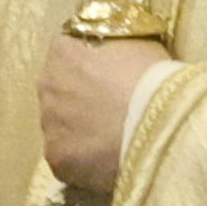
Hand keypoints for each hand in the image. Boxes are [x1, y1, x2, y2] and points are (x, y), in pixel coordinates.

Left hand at [37, 34, 171, 192]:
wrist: (159, 126)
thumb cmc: (153, 78)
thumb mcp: (137, 45)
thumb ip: (113, 49)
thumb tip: (112, 56)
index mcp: (62, 52)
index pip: (67, 53)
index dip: (89, 66)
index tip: (109, 77)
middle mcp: (47, 85)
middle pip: (59, 91)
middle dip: (80, 99)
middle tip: (112, 111)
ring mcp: (48, 124)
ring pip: (61, 126)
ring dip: (80, 131)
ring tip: (113, 140)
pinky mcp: (56, 159)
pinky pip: (68, 157)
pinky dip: (84, 161)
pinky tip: (109, 161)